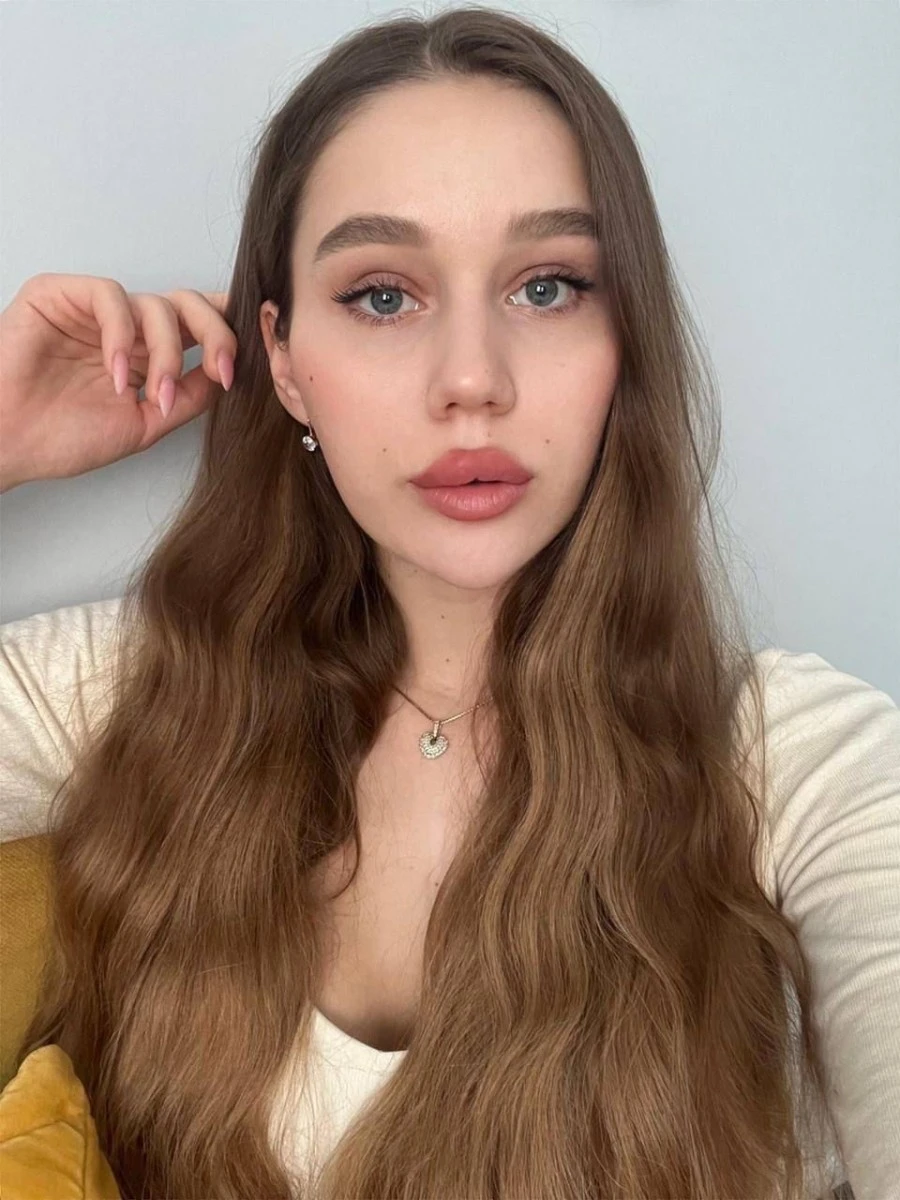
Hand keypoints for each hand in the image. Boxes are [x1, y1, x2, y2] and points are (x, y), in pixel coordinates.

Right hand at [0, 273, 236, 490]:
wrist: (10, 443)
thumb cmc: (63, 438)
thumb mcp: (146, 423)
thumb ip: (190, 397)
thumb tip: (231, 373)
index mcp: (147, 353)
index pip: (198, 324)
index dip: (228, 331)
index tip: (244, 364)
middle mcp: (126, 327)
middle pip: (189, 304)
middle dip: (216, 334)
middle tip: (220, 371)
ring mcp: (94, 310)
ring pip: (157, 303)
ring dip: (166, 352)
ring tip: (152, 394)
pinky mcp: (60, 294)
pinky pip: (111, 295)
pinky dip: (122, 334)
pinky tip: (116, 373)